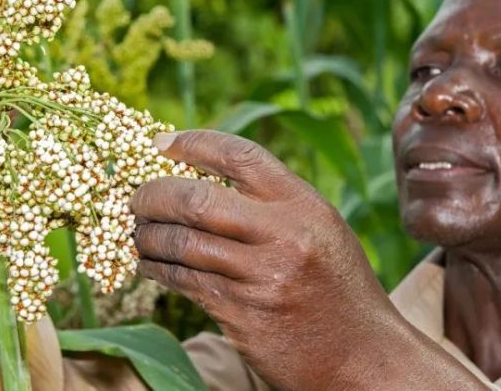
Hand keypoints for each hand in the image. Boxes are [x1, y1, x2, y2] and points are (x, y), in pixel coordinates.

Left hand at [130, 130, 485, 390]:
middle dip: (153, 195)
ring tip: (136, 234)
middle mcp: (283, 236)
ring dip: (147, 236)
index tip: (160, 141)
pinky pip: (184, 281)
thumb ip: (274, 205)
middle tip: (136, 198)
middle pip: (196, 199)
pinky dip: (157, 269)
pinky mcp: (241, 315)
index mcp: (304, 206)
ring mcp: (260, 278)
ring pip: (181, 244)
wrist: (365, 358)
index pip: (240, 156)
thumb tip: (206, 177)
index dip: (194, 142)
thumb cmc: (339, 291)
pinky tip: (149, 265)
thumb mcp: (321, 231)